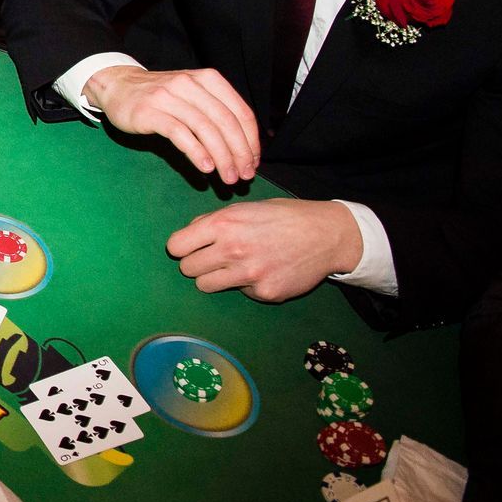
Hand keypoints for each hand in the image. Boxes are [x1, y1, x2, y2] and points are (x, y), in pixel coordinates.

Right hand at [85, 64, 259, 184]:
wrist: (118, 86)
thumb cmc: (159, 95)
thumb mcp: (192, 95)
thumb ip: (215, 112)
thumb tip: (244, 146)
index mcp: (208, 79)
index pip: (240, 112)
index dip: (251, 141)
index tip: (253, 162)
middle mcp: (190, 84)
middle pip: (225, 122)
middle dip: (239, 153)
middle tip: (244, 175)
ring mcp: (169, 97)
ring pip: (205, 129)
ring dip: (221, 157)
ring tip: (227, 177)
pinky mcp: (150, 112)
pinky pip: (180, 133)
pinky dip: (196, 152)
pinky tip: (205, 167)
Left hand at [166, 198, 361, 301]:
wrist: (326, 234)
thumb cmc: (282, 217)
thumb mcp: (244, 208)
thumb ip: (214, 221)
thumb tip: (189, 235)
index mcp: (223, 224)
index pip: (176, 246)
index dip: (181, 247)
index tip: (189, 248)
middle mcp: (232, 249)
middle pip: (187, 269)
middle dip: (196, 263)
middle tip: (213, 258)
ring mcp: (248, 274)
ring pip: (205, 285)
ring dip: (214, 277)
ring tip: (234, 266)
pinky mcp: (263, 292)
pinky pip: (239, 292)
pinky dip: (246, 284)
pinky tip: (264, 271)